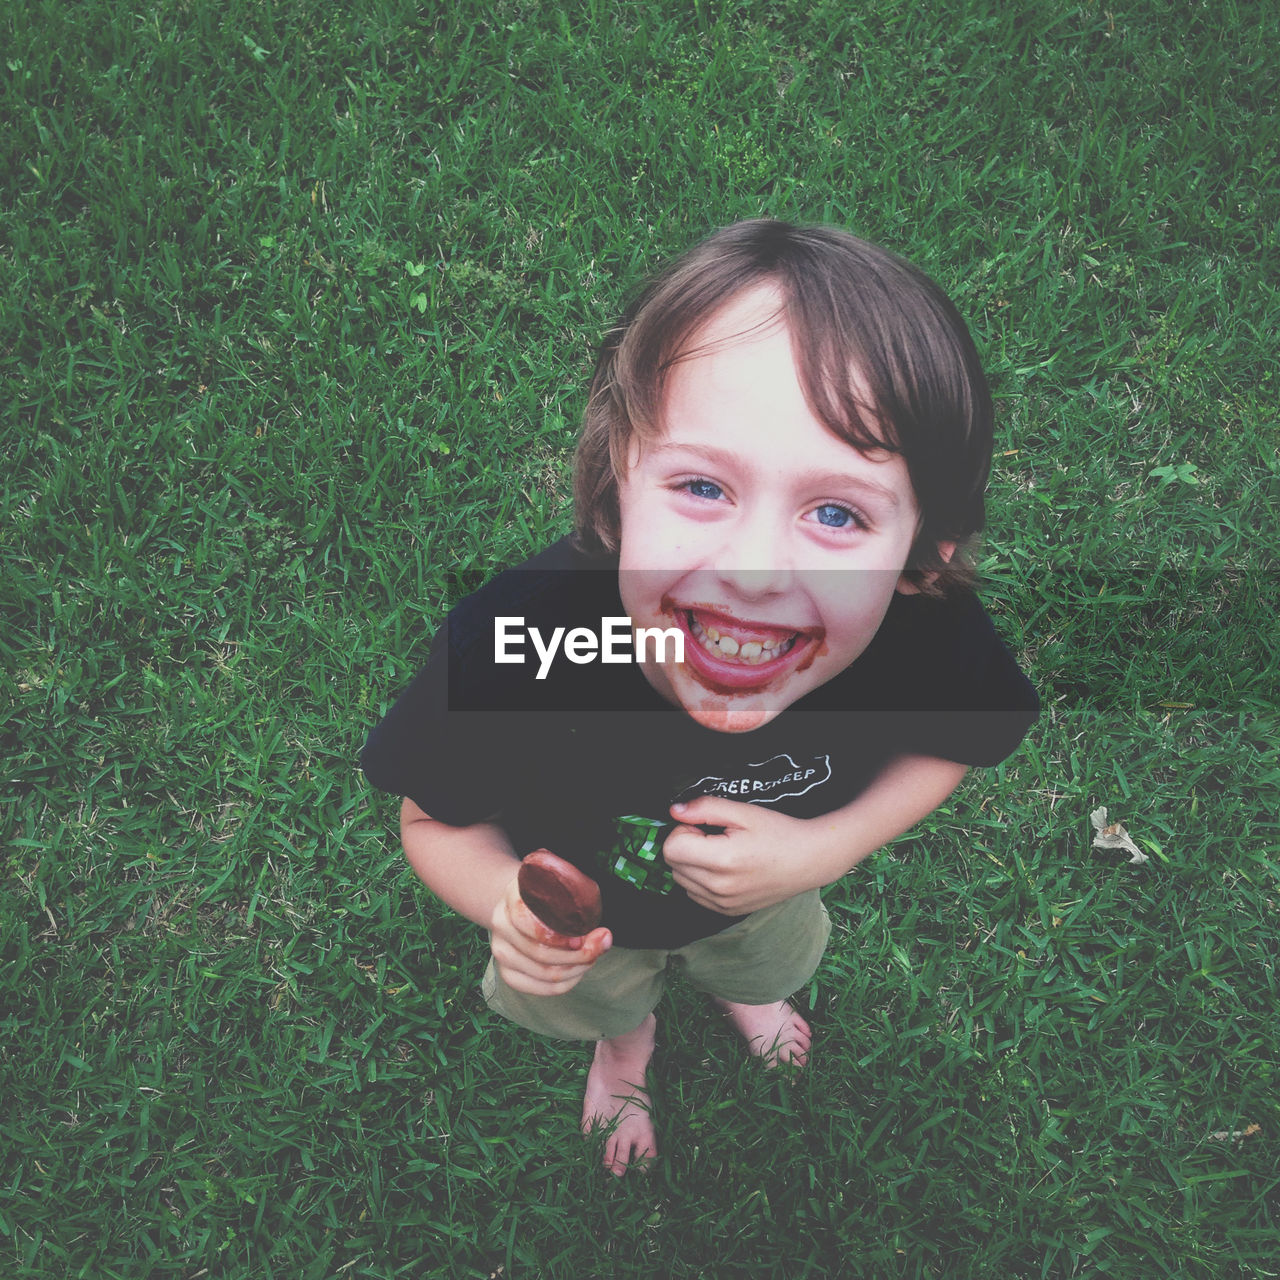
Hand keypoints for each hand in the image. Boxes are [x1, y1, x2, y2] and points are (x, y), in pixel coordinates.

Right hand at [489, 869, 611, 996]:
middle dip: (578, 955)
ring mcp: (501, 951)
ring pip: (544, 974)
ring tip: (592, 956)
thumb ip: (582, 903)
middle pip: (539, 953)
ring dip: (576, 969)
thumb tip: (604, 938)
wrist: (522, 903)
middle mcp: (501, 925)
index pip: (529, 923)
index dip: (559, 936)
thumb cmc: (549, 894)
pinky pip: (542, 988)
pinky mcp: (508, 973)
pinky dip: (567, 982)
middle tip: (599, 945)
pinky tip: (578, 970)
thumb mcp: (560, 887)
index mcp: (511, 898)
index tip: (584, 935)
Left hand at [662, 795, 822, 915]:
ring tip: (720, 851)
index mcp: (723, 861)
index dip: (683, 830)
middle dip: (686, 845)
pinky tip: (724, 868)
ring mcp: (723, 904)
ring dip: (691, 863)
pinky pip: (695, 894)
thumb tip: (675, 810)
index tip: (703, 825)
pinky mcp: (727, 912)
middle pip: (673, 864)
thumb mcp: (743, 812)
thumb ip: (704, 808)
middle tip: (714, 836)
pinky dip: (700, 879)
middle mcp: (719, 888)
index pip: (671, 848)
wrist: (809, 860)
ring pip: (681, 880)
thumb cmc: (778, 832)